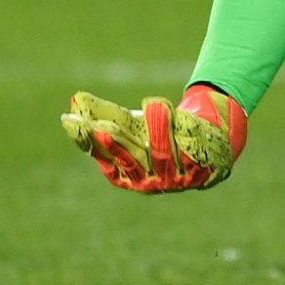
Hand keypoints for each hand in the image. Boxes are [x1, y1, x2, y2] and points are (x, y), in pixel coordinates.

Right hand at [60, 83, 247, 192]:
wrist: (210, 142)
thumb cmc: (162, 133)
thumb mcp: (133, 124)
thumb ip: (105, 115)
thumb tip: (74, 101)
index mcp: (129, 176)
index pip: (107, 160)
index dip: (93, 145)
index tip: (82, 125)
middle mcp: (151, 182)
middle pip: (132, 160)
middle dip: (118, 143)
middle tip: (102, 127)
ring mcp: (178, 179)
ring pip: (164, 155)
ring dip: (157, 129)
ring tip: (152, 104)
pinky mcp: (203, 168)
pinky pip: (192, 150)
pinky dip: (187, 132)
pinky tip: (183, 116)